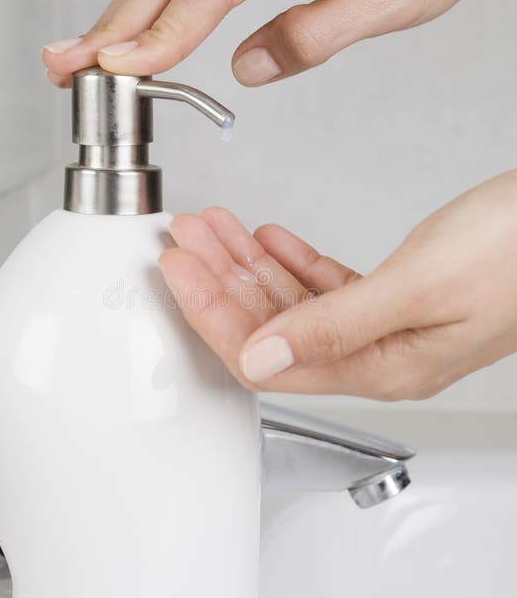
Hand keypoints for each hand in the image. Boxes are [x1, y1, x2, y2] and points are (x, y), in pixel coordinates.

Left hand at [158, 171, 516, 399]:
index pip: (268, 356)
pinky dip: (294, 261)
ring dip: (251, 266)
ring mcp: (389, 327)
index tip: (177, 272)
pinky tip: (270, 242)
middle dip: (221, 282)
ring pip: (296, 303)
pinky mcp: (400, 297)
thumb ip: (335, 326)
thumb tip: (261, 358)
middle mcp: (379, 355)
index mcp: (380, 366)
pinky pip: (329, 287)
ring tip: (214, 231)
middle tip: (183, 242)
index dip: (213, 313)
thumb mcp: (419, 286)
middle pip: (273, 328)